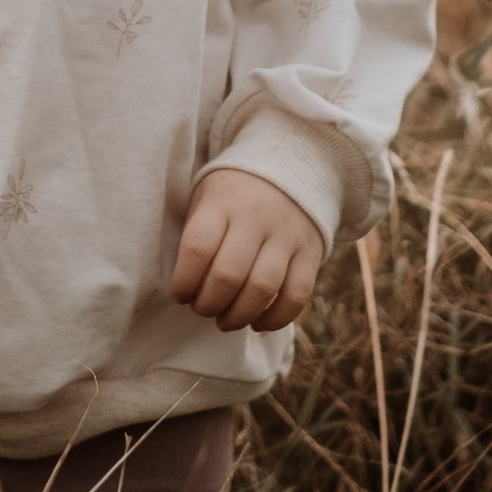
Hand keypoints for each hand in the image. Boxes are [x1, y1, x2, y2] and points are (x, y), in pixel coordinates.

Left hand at [170, 169, 324, 332]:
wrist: (289, 167)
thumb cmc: (234, 196)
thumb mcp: (208, 199)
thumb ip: (198, 238)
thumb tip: (188, 293)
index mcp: (223, 201)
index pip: (199, 247)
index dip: (184, 281)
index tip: (180, 295)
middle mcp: (256, 216)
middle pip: (229, 274)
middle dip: (209, 304)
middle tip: (202, 309)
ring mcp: (287, 234)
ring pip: (262, 288)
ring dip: (239, 316)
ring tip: (225, 321)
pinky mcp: (311, 252)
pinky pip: (297, 295)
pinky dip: (276, 318)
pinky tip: (257, 323)